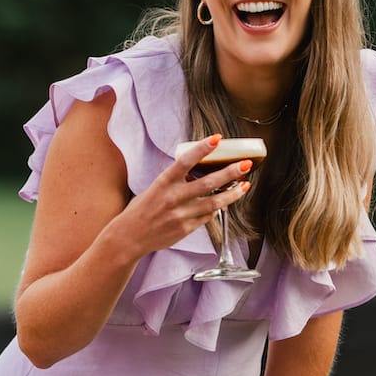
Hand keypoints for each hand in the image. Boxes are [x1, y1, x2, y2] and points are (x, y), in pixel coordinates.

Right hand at [104, 135, 250, 263]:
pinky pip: (207, 216)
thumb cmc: (142, 209)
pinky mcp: (185, 229)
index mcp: (163, 182)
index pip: (185, 161)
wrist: (130, 236)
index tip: (217, 138)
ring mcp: (181, 214)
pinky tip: (222, 204)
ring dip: (233, 194)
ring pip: (215, 202)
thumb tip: (198, 173)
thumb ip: (176, 181)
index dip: (202, 148)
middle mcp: (173, 197)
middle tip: (246, 164)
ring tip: (245, 186)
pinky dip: (216, 209)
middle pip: (209, 183)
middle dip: (230, 172)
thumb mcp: (155, 188)